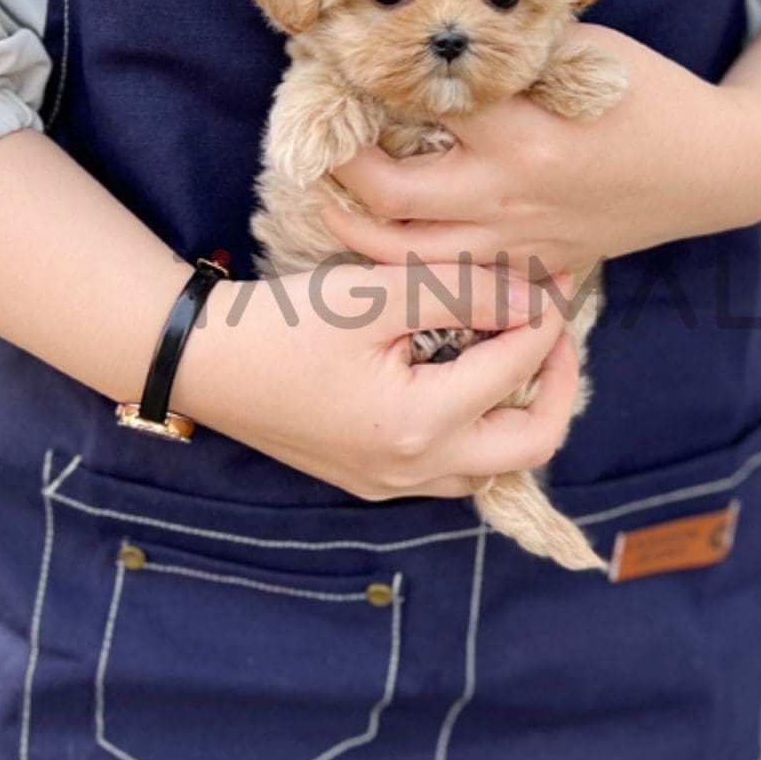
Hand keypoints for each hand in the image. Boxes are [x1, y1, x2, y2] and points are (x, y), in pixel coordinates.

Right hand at [172, 260, 578, 501]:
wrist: (201, 362)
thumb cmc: (282, 324)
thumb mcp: (378, 294)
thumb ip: (465, 292)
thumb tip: (538, 297)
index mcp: (419, 424)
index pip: (519, 366)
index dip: (547, 315)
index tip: (557, 275)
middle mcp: (413, 469)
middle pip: (530, 443)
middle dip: (559, 382)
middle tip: (554, 329)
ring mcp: (390, 484)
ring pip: (493, 464)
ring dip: (517, 411)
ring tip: (512, 352)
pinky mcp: (370, 481)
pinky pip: (450, 466)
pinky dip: (476, 426)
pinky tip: (462, 379)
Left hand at [322, 24, 760, 275]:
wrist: (713, 170)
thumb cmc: (649, 95)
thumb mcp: (584, 52)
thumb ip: (511, 51)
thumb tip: (437, 38)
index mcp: (521, 130)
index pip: (413, 107)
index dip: (360, 83)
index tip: (328, 66)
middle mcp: (509, 193)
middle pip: (388, 190)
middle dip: (335, 161)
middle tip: (312, 134)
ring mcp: (519, 240)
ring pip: (408, 254)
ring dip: (355, 227)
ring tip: (327, 196)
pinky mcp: (533, 267)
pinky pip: (453, 278)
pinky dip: (410, 264)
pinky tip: (384, 240)